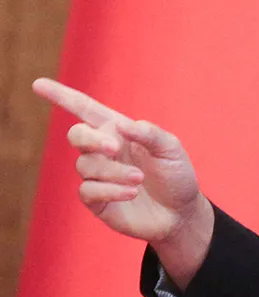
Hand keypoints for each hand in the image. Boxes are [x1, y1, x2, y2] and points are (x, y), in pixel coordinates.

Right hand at [33, 78, 208, 245]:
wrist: (181, 212)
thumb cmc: (176, 175)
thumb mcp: (171, 149)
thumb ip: (150, 134)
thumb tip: (122, 126)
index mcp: (119, 131)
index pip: (86, 109)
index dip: (62, 96)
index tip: (38, 84)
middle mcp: (104, 151)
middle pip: (77, 135)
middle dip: (91, 139)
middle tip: (115, 148)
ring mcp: (98, 175)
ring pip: (86, 166)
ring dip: (113, 171)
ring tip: (139, 178)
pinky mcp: (96, 200)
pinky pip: (88, 191)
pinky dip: (110, 190)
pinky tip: (132, 193)